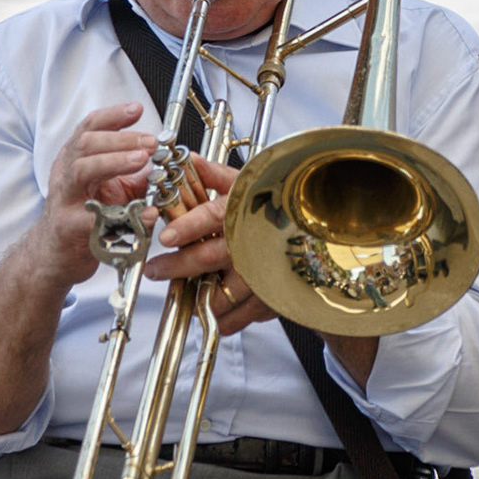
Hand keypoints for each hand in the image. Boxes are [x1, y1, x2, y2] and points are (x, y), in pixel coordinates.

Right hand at [22, 102, 156, 289]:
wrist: (53, 255)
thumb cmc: (82, 217)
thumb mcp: (110, 190)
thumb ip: (136, 176)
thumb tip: (167, 162)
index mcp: (75, 159)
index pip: (90, 127)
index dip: (113, 116)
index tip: (137, 109)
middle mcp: (65, 174)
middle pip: (86, 144)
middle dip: (121, 139)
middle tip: (151, 142)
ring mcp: (64, 200)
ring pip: (81, 170)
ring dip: (114, 161)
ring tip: (141, 160)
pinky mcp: (69, 228)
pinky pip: (94, 218)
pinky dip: (121, 215)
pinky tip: (146, 213)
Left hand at [145, 156, 278, 335]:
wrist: (321, 229)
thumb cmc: (280, 204)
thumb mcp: (249, 183)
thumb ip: (214, 174)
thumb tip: (187, 158)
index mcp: (247, 210)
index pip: (214, 216)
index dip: (188, 226)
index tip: (165, 237)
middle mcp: (256, 241)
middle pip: (210, 257)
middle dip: (178, 266)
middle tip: (156, 270)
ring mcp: (267, 271)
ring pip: (224, 293)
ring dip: (199, 297)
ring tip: (184, 296)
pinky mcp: (276, 295)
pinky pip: (245, 316)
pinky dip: (226, 319)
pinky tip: (215, 314)